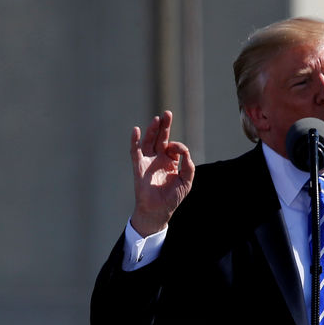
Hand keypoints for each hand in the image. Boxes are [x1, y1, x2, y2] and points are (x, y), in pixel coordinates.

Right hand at [129, 111, 194, 236]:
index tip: (180, 151)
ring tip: (157, 119)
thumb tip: (185, 151)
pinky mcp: (138, 166)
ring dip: (152, 130)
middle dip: (164, 126)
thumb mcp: (186, 181)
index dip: (178, 146)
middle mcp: (158, 159)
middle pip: (161, 138)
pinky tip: (136, 130)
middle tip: (167, 113)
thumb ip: (188, 165)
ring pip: (149, 141)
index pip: (174, 147)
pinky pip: (135, 151)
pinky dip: (135, 140)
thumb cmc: (172, 197)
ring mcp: (148, 161)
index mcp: (170, 162)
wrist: (158, 210)